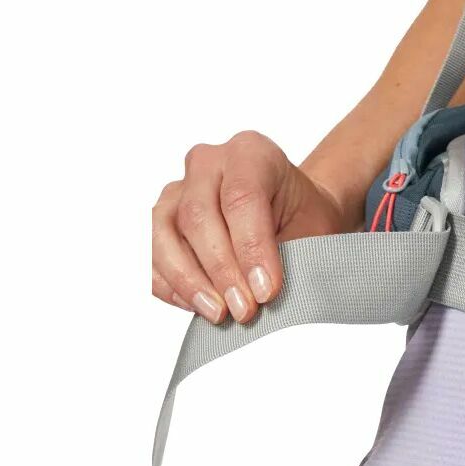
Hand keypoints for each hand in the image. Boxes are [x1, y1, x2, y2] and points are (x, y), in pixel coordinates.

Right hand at [151, 131, 352, 323]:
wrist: (292, 213)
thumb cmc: (303, 218)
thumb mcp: (314, 229)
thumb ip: (290, 253)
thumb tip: (261, 293)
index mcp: (251, 152)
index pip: (241, 196)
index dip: (251, 248)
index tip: (265, 291)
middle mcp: (208, 163)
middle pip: (198, 216)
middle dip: (220, 271)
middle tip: (244, 310)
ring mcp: (178, 189)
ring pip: (162, 233)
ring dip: (188, 280)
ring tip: (218, 313)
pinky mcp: (161, 218)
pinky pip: (150, 253)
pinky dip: (168, 284)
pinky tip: (197, 305)